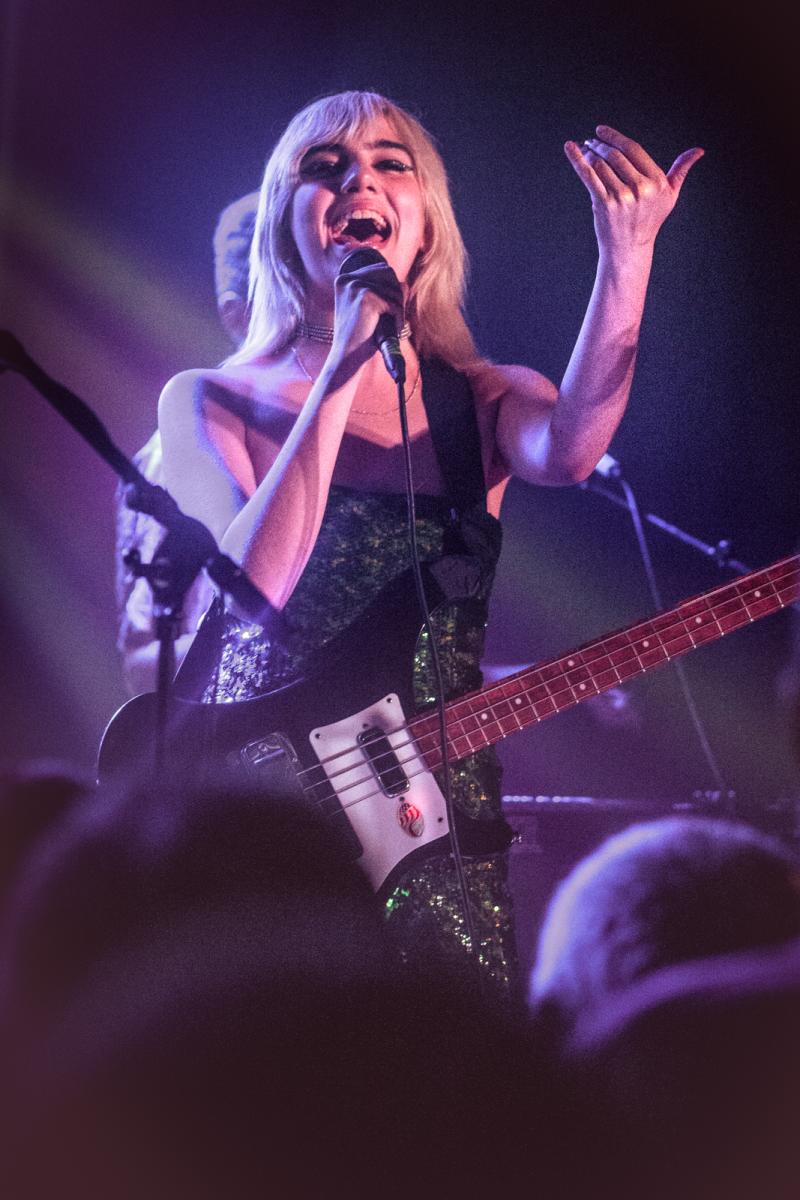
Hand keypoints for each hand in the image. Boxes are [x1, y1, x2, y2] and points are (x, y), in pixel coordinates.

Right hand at [332, 251, 405, 357]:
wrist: (347, 357)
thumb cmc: (359, 336)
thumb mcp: (371, 310)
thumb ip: (386, 293)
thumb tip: (404, 284)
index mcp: (345, 279)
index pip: (380, 269)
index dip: (390, 288)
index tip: (388, 308)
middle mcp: (348, 279)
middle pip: (388, 274)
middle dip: (396, 295)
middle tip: (393, 317)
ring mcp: (356, 287)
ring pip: (394, 289)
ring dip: (399, 308)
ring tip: (392, 325)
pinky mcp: (366, 298)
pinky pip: (395, 304)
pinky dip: (398, 318)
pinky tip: (392, 330)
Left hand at [565, 125, 703, 256]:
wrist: (629, 248)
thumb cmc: (650, 219)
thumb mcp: (669, 196)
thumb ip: (681, 171)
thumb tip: (699, 151)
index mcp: (657, 182)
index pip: (633, 149)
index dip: (615, 137)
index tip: (601, 130)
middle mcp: (640, 188)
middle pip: (615, 155)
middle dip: (601, 145)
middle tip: (591, 142)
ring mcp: (621, 197)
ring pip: (600, 164)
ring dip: (589, 154)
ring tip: (585, 151)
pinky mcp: (604, 204)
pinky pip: (588, 176)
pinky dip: (577, 160)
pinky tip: (569, 147)